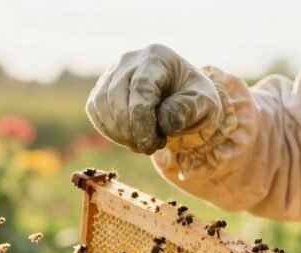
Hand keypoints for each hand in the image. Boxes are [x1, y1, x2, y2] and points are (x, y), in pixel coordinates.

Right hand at [86, 44, 223, 154]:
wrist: (183, 98)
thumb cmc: (194, 98)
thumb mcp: (205, 103)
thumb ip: (188, 109)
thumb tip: (163, 122)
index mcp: (157, 57)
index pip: (141, 87)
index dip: (141, 120)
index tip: (150, 144)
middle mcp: (130, 60)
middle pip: (117, 96)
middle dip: (131, 130)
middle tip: (150, 147)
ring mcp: (113, 72)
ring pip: (101, 104)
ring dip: (120, 133)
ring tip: (144, 144)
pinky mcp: (103, 88)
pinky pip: (95, 111)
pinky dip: (110, 131)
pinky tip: (131, 139)